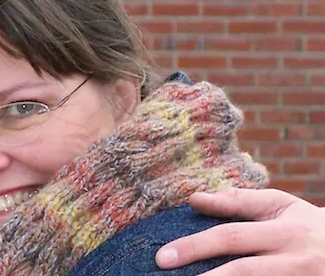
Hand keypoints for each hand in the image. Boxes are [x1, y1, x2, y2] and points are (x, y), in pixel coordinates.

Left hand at [155, 188, 324, 274]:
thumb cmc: (306, 225)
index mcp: (285, 231)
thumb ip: (239, 202)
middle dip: (202, 274)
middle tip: (165, 269)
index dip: (196, 245)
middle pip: (242, 270)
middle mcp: (295, 260)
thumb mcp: (280, 206)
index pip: (232, 237)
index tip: (163, 254)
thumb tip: (195, 199)